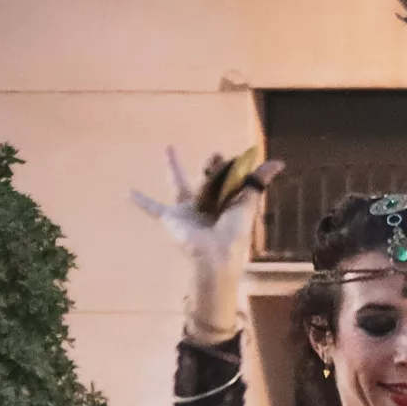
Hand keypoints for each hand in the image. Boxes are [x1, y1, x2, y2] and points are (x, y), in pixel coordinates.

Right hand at [133, 147, 283, 338]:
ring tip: (168, 148)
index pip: (229, 181)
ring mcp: (187, 211)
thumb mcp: (247, 203)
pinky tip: (128, 192)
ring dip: (174, 166)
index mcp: (226, 204)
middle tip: (216, 154)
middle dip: (212, 166)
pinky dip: (141, 201)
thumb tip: (279, 161)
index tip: (243, 158)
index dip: (234, 169)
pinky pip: (152, 208)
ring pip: (180, 184)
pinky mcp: (171, 218)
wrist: (214, 257)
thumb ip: (257, 182)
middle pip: (207, 179)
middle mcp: (207, 206)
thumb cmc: (233, 234)